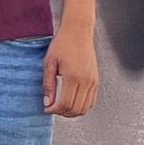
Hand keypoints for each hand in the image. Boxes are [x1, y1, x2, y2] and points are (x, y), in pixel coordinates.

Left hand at [44, 0, 97, 116]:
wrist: (78, 32)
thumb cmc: (62, 45)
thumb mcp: (49, 64)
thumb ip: (48, 85)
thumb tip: (47, 103)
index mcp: (73, 77)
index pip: (65, 104)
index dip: (54, 110)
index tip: (46, 108)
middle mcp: (86, 80)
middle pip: (75, 109)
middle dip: (62, 113)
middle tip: (52, 108)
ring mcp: (93, 81)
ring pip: (84, 108)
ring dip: (72, 112)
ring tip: (61, 107)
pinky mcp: (96, 80)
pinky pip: (91, 101)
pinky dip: (81, 106)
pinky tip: (71, 102)